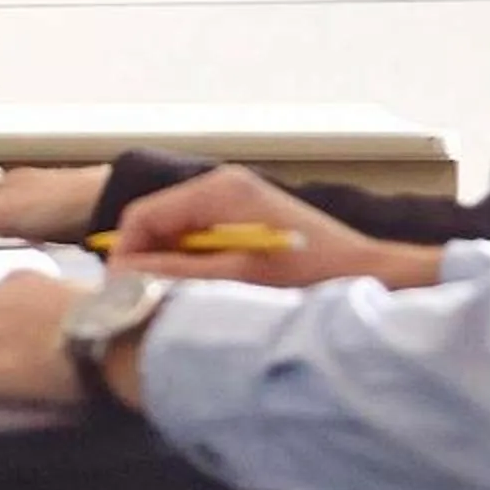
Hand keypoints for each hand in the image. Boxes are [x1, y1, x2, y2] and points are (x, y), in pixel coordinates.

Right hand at [108, 166, 440, 290]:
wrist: (369, 275)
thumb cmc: (307, 277)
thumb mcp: (234, 280)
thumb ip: (175, 273)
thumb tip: (124, 276)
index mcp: (217, 190)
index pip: (141, 216)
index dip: (123, 256)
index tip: (120, 295)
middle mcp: (222, 186)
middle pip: (156, 223)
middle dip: (146, 262)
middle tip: (146, 304)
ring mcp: (236, 200)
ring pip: (176, 234)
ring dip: (170, 267)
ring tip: (177, 302)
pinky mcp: (248, 217)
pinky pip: (199, 239)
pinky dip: (193, 265)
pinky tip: (206, 293)